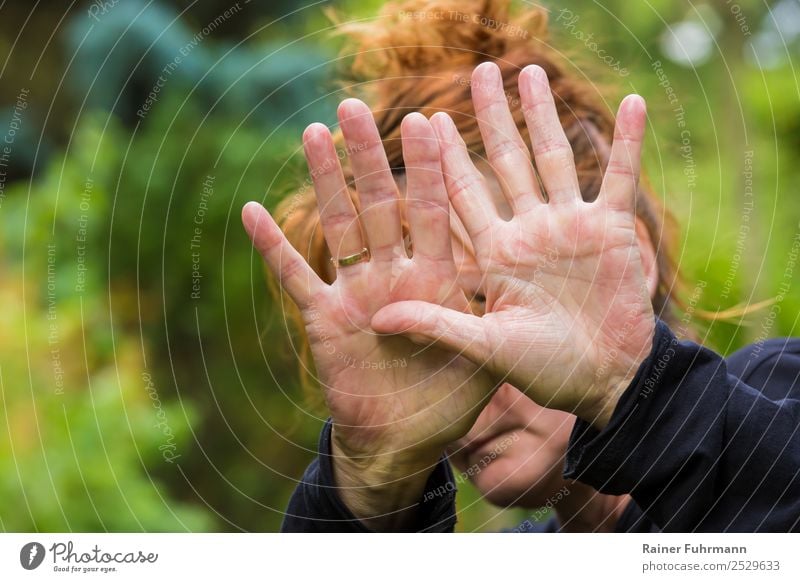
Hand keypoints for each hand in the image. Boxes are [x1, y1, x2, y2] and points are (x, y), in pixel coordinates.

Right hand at [242, 100, 493, 527]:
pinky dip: (273, 248)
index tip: (427, 122)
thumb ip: (488, 314)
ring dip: (325, 182)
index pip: (433, 211)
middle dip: (370, 158)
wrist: (404, 441)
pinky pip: (295, 277)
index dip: (429, 169)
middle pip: (380, 205)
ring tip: (314, 133)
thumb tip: (513, 270)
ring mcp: (357, 291)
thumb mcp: (482, 357)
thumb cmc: (448, 400)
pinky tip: (253, 211)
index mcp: (436, 276)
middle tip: (357, 106)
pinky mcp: (324, 317)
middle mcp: (394, 273)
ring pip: (339, 226)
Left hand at [372, 63, 655, 427]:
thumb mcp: (485, 348)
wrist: (604, 382)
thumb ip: (436, 326)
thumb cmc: (544, 371)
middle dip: (493, 117)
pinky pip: (620, 177)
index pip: (463, 194)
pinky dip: (627, 143)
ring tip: (533, 72)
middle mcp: (528, 231)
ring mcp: (570, 226)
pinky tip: (631, 102)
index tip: (425, 119)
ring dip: (546, 115)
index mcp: (494, 253)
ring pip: (555, 157)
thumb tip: (375, 321)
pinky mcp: (611, 231)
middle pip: (507, 161)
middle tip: (480, 71)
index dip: (446, 157)